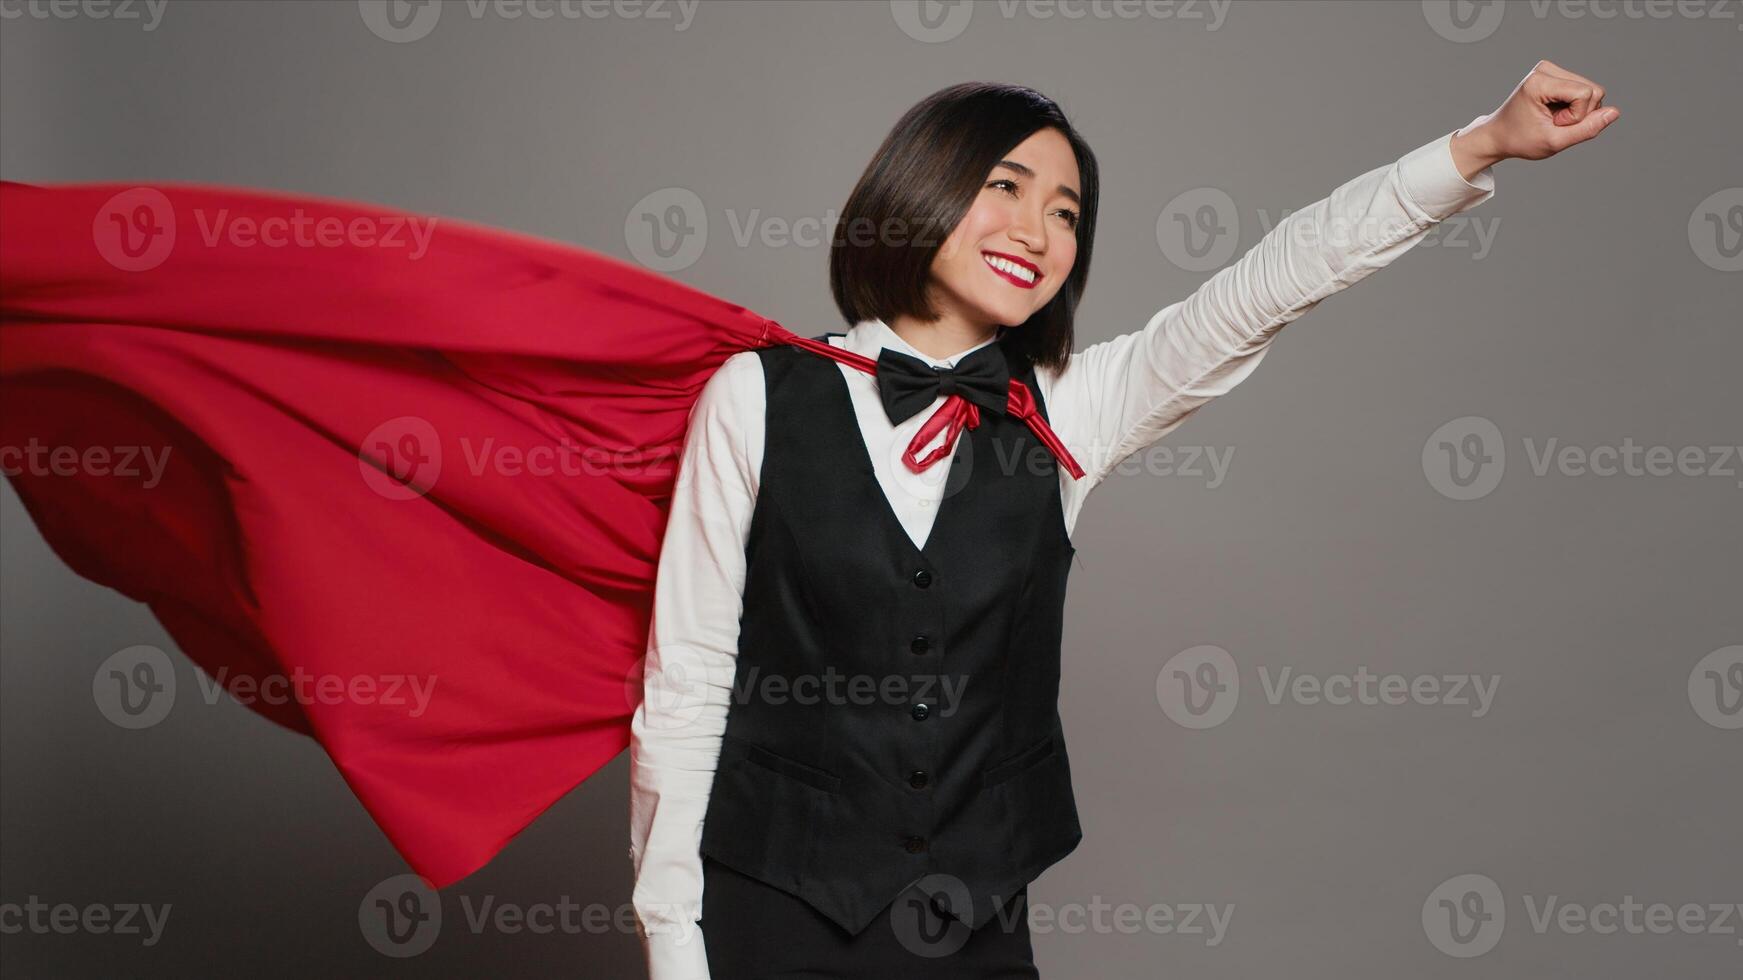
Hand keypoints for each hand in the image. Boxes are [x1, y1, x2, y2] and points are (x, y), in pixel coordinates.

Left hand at [1450, 60, 1619, 178]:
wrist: (1498, 135)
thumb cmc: (1520, 140)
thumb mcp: (1554, 142)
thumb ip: (1586, 129)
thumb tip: (1615, 112)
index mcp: (1540, 81)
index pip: (1586, 94)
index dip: (1576, 117)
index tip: (1552, 124)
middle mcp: (1546, 68)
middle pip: (1593, 90)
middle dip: (1579, 114)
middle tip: (1551, 123)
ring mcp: (1550, 69)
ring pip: (1592, 90)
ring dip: (1577, 111)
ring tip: (1551, 118)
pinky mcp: (1556, 74)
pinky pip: (1585, 91)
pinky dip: (1574, 107)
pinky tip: (1554, 112)